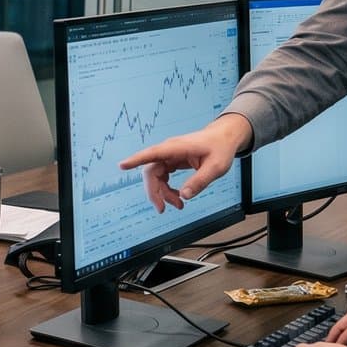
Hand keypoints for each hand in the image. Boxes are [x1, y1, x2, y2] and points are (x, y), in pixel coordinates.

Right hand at [116, 114, 250, 210]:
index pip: (152, 154)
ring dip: (162, 192)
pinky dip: (167, 188)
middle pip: (152, 171)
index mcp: (177, 148)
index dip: (136, 160)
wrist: (224, 137)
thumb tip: (184, 196)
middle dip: (154, 191)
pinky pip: (163, 176)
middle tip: (162, 209)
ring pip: (156, 176)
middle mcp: (169, 151)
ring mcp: (169, 156)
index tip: (122, 165)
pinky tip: (177, 196)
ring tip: (178, 205)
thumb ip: (200, 181)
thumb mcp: (216, 167)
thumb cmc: (220, 148)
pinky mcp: (172, 161)